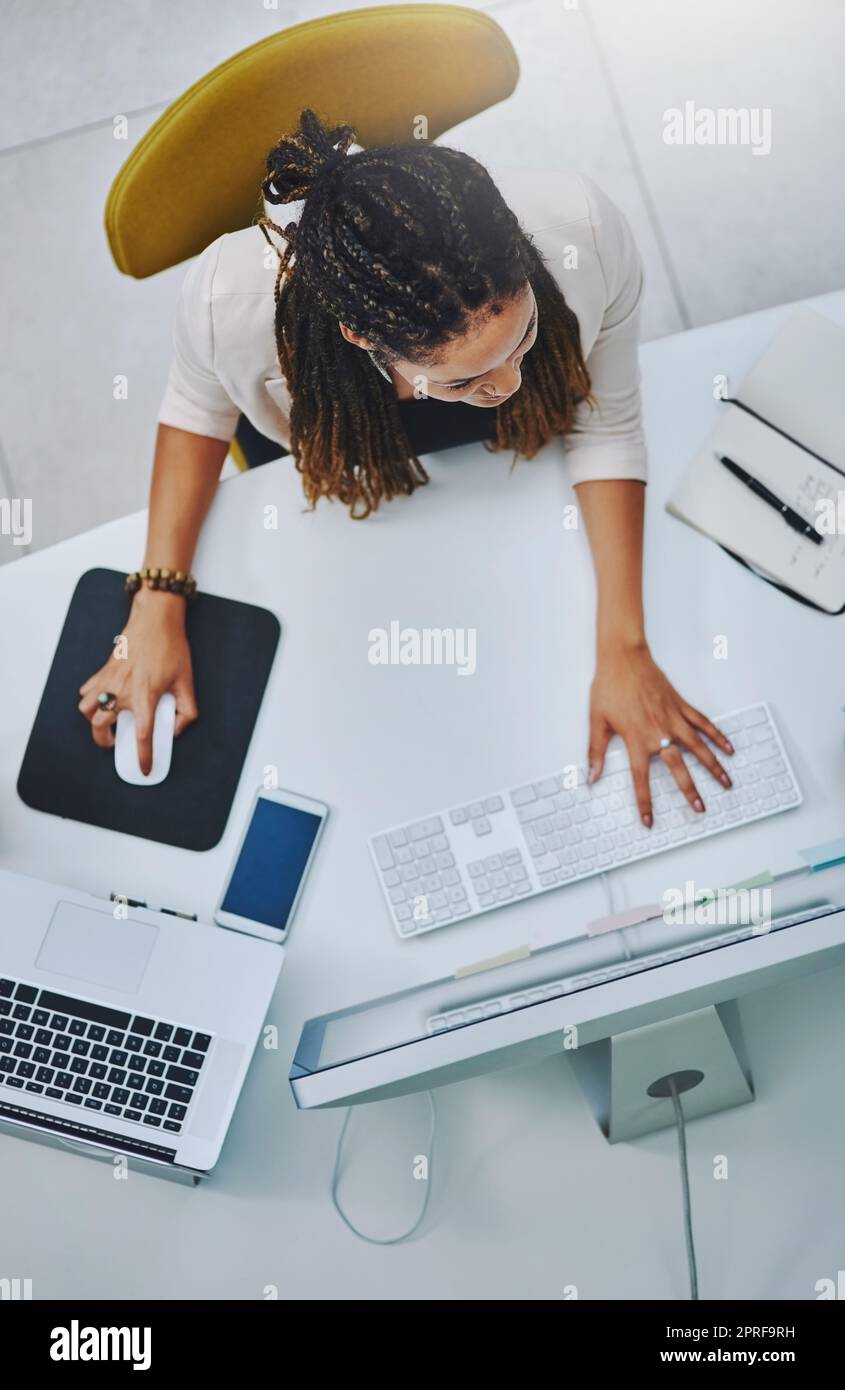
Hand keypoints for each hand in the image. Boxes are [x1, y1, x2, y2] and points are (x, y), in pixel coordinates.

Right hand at [78, 589, 197, 773]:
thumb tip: (176, 729)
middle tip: (115, 742)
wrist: (155, 620)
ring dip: (93, 720)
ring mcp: (109, 680)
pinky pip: (87, 691)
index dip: (143, 756)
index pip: (142, 735)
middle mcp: (122, 690)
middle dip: (104, 741)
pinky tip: (102, 700)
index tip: (144, 768)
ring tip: (106, 722)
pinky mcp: (103, 670)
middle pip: (100, 726)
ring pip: (86, 709)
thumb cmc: (171, 648)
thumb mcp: (187, 681)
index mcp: (146, 696)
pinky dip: (90, 700)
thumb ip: (187, 710)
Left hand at [587, 642, 733, 826]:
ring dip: (714, 768)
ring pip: (699, 748)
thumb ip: (596, 752)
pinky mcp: (682, 706)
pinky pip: (704, 724)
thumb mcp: (597, 721)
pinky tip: (729, 748)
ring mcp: (674, 719)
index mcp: (637, 740)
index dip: (645, 802)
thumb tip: (591, 777)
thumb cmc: (608, 688)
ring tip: (727, 783)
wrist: (624, 658)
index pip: (641, 779)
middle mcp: (659, 733)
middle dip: (690, 792)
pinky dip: (718, 736)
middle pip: (679, 769)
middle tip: (701, 809)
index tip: (650, 821)